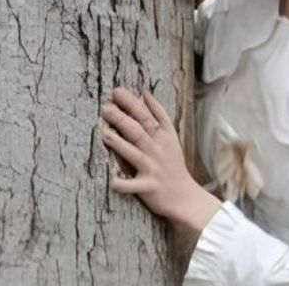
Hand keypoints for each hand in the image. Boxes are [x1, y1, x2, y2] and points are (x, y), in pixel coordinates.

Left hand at [98, 87, 220, 234]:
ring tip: (104, 132)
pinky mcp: (148, 187)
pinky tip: (112, 180)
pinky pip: (133, 186)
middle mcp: (158, 150)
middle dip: (122, 118)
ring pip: (134, 153)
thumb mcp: (170, 137)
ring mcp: (153, 168)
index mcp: (164, 136)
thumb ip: (158, 115)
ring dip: (119, 143)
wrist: (185, 197)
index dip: (133, 103)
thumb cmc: (172, 164)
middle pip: (139, 131)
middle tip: (105, 107)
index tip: (117, 92)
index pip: (149, 116)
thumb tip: (143, 92)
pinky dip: (123, 183)